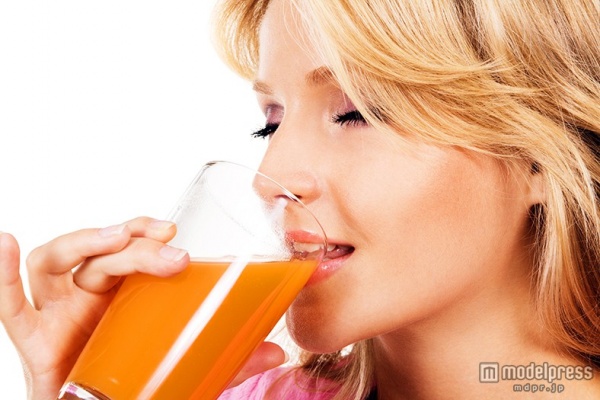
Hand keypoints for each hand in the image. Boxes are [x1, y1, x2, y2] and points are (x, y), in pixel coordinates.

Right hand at [0, 219, 287, 399]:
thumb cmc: (139, 379)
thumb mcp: (188, 364)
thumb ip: (228, 360)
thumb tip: (277, 354)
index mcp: (126, 292)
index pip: (131, 247)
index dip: (146, 232)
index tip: (173, 232)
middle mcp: (91, 293)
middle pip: (103, 254)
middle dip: (133, 244)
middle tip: (168, 248)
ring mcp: (60, 310)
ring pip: (57, 260)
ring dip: (83, 242)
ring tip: (113, 239)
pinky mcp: (35, 337)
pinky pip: (12, 305)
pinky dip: (2, 275)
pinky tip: (5, 242)